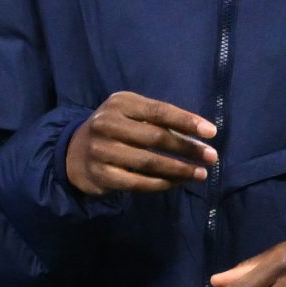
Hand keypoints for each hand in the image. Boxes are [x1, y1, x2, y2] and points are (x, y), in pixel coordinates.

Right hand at [64, 93, 215, 195]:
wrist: (74, 152)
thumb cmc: (115, 130)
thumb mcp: (130, 113)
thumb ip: (158, 119)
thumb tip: (199, 135)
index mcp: (120, 103)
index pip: (159, 111)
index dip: (186, 121)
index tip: (211, 132)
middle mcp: (108, 124)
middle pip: (156, 137)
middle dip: (187, 148)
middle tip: (211, 157)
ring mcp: (102, 150)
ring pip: (149, 162)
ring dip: (179, 169)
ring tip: (200, 174)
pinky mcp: (102, 175)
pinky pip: (138, 182)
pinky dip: (161, 183)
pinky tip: (177, 183)